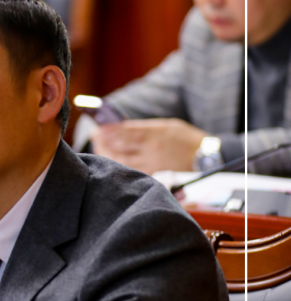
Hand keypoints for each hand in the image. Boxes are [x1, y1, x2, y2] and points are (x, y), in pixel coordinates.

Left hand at [91, 119, 205, 174]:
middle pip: (120, 145)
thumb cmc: (186, 139)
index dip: (109, 130)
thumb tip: (122, 127)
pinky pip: (131, 170)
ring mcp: (152, 162)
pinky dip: (119, 165)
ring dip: (108, 153)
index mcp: (154, 133)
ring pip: (122, 159)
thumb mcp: (168, 125)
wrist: (205, 157)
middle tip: (96, 137)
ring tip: (101, 148)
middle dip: (104, 140)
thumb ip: (145, 127)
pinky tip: (113, 161)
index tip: (99, 128)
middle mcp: (151, 148)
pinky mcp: (154, 174)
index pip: (125, 130)